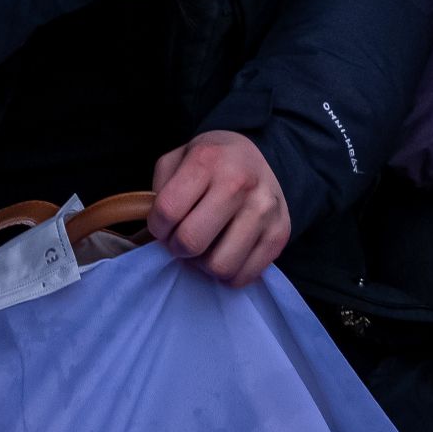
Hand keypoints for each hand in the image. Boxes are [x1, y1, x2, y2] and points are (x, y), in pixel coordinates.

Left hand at [148, 129, 291, 283]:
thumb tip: (152, 235)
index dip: (157, 227)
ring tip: (205, 248)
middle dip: (178, 248)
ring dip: (204, 264)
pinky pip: (244, 276)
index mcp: (207, 160)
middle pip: (192, 242)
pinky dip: (228, 274)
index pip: (167, 211)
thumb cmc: (211, 163)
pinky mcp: (280, 232)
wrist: (259, 155)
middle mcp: (239, 182)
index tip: (163, 224)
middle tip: (182, 239)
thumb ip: (159, 191)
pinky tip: (226, 252)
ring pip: (220, 266)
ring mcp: (264, 209)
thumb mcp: (177, 159)